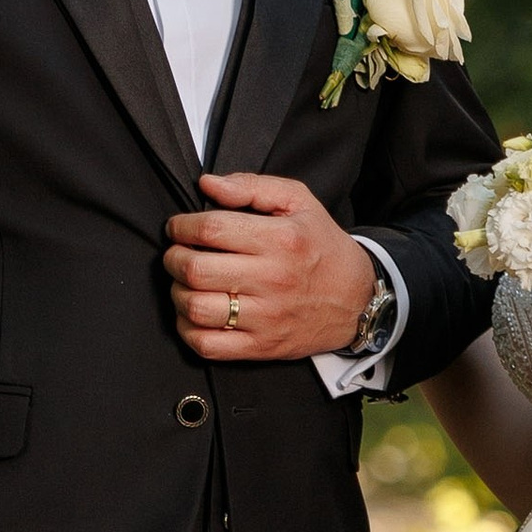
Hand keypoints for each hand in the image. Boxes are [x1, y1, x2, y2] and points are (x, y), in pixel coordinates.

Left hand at [167, 174, 377, 360]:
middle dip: (173, 258)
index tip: (179, 227)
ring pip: (196, 307)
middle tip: (176, 254)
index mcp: (281, 239)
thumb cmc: (322, 247)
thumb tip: (208, 184)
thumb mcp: (299, 202)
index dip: (182, 226)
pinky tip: (193, 313)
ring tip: (184, 283)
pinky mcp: (262, 346)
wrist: (358, 300)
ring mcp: (267, 317)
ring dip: (177, 292)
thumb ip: (252, 186)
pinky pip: (207, 344)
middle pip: (195, 269)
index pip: (211, 229)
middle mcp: (273, 279)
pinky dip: (187, 329)